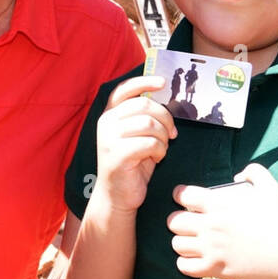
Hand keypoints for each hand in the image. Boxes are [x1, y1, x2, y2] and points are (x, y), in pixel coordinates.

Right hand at [92, 76, 177, 212]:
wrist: (117, 196)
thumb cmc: (131, 165)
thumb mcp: (136, 136)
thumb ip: (143, 117)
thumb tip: (164, 101)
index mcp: (109, 115)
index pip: (124, 90)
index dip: (144, 82)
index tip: (162, 82)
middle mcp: (106, 123)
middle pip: (145, 105)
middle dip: (165, 119)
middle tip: (171, 134)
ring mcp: (109, 138)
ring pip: (149, 123)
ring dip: (163, 137)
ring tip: (161, 149)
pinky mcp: (117, 154)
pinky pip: (150, 143)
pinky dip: (160, 151)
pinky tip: (156, 158)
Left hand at [167, 163, 277, 278]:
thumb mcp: (271, 188)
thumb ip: (255, 172)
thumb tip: (238, 176)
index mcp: (219, 203)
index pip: (183, 195)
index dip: (180, 195)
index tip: (183, 199)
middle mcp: (210, 225)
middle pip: (173, 221)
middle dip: (177, 221)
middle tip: (187, 224)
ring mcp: (211, 248)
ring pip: (176, 244)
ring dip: (182, 242)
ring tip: (192, 242)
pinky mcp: (216, 269)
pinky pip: (184, 266)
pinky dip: (186, 263)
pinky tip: (196, 260)